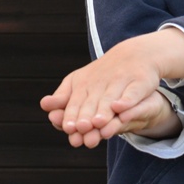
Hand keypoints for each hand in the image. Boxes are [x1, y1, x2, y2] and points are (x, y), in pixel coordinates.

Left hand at [41, 27, 183, 148]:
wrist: (136, 54)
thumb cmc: (103, 73)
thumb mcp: (81, 82)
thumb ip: (64, 96)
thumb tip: (44, 105)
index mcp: (86, 81)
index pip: (77, 101)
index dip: (73, 114)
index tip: (68, 128)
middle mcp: (102, 81)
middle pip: (93, 102)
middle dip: (87, 115)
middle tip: (81, 129)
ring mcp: (121, 80)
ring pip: (111, 99)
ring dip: (104, 110)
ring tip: (98, 123)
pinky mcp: (140, 81)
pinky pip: (133, 92)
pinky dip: (127, 100)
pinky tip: (120, 108)